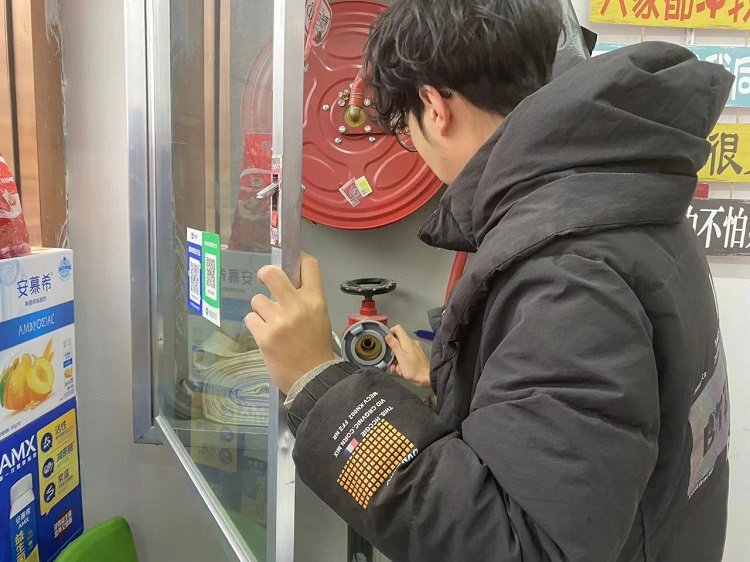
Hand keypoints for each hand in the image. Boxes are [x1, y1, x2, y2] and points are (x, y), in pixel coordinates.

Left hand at [245, 254, 334, 393]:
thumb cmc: (316, 347)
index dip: (296, 257)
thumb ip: (305, 299)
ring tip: (271, 323)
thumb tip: (286, 284)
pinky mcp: (264, 335)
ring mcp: (279, 320)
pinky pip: (251, 319)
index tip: (289, 262)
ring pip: (257, 300)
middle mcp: (297, 305)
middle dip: (264, 274)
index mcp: (315, 300)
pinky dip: (256, 326)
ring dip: (261, 310)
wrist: (313, 377)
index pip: (308, 265)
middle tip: (264, 280)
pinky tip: (266, 335)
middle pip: (272, 273)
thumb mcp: (320, 316)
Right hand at [385, 325, 430, 387]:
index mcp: (407, 341)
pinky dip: (402, 363)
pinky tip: (402, 370)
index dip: (390, 332)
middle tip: (391, 361)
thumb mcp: (401, 357)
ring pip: (400, 351)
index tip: (385, 341)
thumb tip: (388, 336)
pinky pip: (405, 356)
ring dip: (396, 360)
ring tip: (398, 369)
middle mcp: (411, 343)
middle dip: (392, 352)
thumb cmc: (415, 369)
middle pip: (397, 342)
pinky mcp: (415, 356)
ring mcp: (414, 349)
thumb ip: (394, 345)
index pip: (397, 328)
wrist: (426, 378)